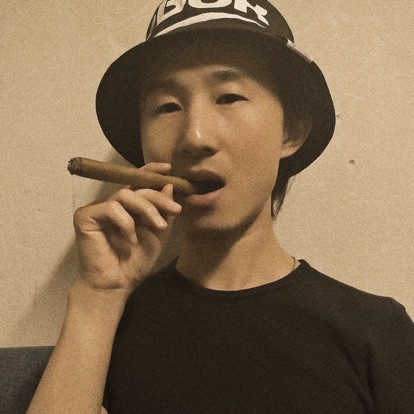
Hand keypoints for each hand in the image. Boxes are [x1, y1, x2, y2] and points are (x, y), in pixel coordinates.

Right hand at [73, 162, 181, 293]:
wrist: (118, 284)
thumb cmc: (135, 262)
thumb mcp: (158, 234)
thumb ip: (163, 211)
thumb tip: (168, 184)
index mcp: (128, 207)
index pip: (137, 183)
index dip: (151, 171)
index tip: (168, 169)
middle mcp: (113, 205)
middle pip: (136, 188)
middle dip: (158, 198)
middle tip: (175, 211)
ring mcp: (97, 209)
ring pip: (125, 195)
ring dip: (146, 210)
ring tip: (156, 228)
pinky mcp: (85, 216)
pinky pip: (111, 208)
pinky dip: (126, 223)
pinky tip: (130, 239)